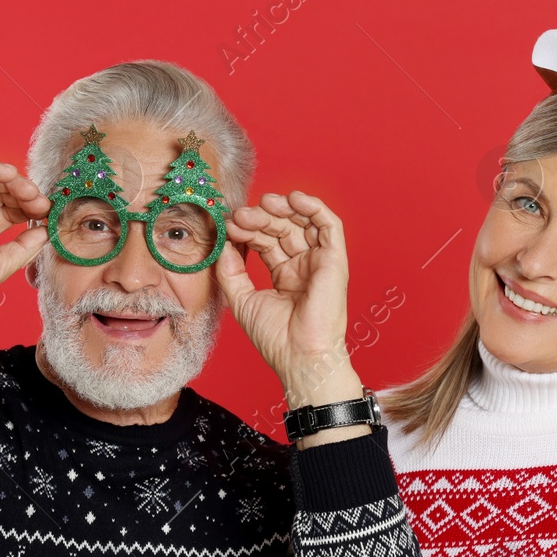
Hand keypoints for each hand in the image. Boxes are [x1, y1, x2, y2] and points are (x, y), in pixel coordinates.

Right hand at [0, 155, 51, 316]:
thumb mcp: (1, 263)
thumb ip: (26, 246)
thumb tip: (47, 232)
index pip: (9, 210)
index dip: (29, 208)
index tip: (47, 212)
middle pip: (1, 191)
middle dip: (24, 194)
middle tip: (41, 201)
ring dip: (12, 181)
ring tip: (29, 191)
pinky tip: (9, 174)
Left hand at [216, 191, 365, 414]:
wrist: (299, 356)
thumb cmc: (275, 338)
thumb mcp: (241, 299)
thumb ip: (230, 270)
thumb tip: (222, 242)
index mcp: (284, 275)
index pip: (265, 240)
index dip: (247, 229)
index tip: (228, 225)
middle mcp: (303, 265)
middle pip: (281, 228)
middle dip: (260, 217)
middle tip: (239, 216)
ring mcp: (320, 262)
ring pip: (304, 221)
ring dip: (283, 208)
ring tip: (263, 203)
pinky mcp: (335, 260)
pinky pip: (329, 225)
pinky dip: (314, 207)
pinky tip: (293, 199)